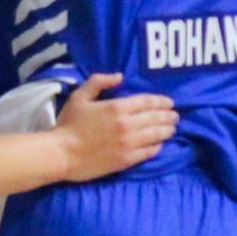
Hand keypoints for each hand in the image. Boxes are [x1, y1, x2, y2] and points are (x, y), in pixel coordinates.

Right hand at [55, 73, 177, 182]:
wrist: (61, 154)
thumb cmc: (68, 124)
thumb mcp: (79, 97)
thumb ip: (99, 82)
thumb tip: (119, 76)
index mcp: (117, 108)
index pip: (148, 102)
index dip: (162, 101)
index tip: (170, 102)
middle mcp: (128, 125)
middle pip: (156, 118)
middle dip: (168, 116)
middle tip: (175, 116)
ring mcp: (129, 144)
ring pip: (157, 135)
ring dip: (167, 130)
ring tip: (171, 129)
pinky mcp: (127, 160)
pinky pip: (149, 152)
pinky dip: (157, 146)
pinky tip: (159, 144)